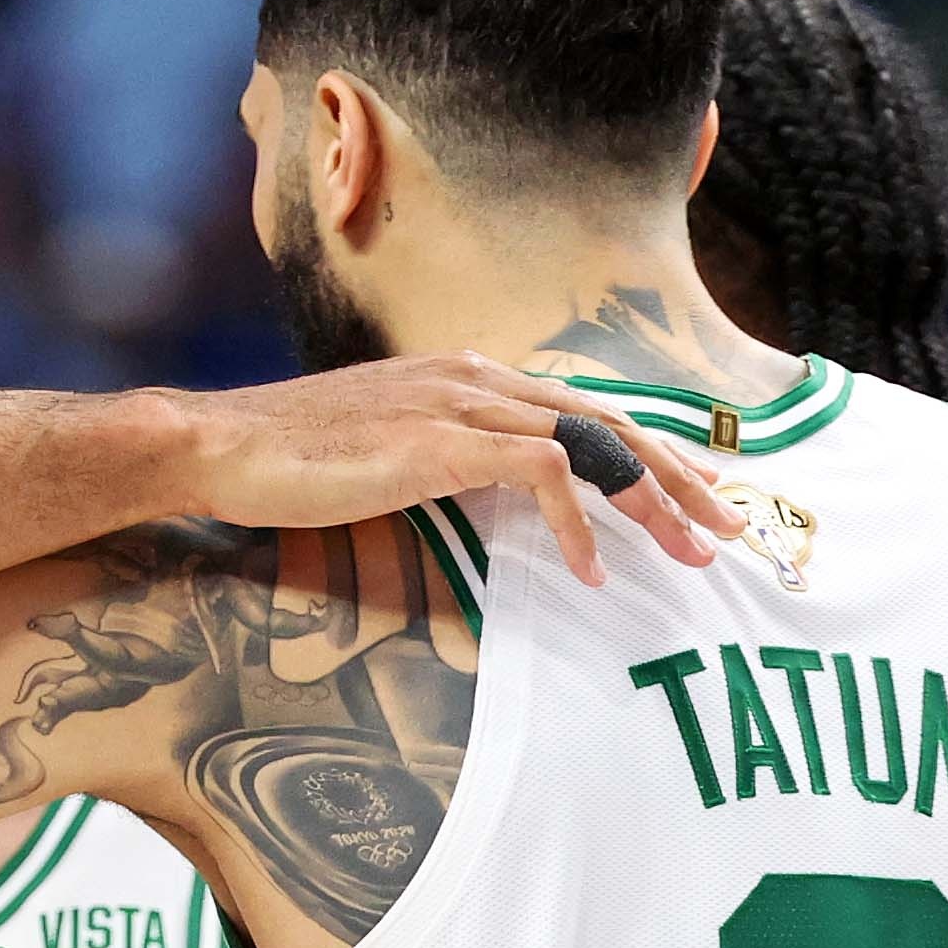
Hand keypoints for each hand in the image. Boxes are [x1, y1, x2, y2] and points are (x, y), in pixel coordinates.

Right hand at [188, 353, 734, 584]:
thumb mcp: (379, 458)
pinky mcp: (441, 442)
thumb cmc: (282, 464)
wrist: (216, 446)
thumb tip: (479, 502)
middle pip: (608, 419)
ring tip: (691, 551)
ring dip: (652, 500)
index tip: (691, 498)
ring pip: (593, 440)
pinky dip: (578, 522)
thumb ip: (438, 465)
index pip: (582, 409)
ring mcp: (460, 403)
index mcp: (466, 376)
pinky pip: (542, 473)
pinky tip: (590, 570)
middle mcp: (476, 376)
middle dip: (680, 475)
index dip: (647, 453)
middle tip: (731, 527)